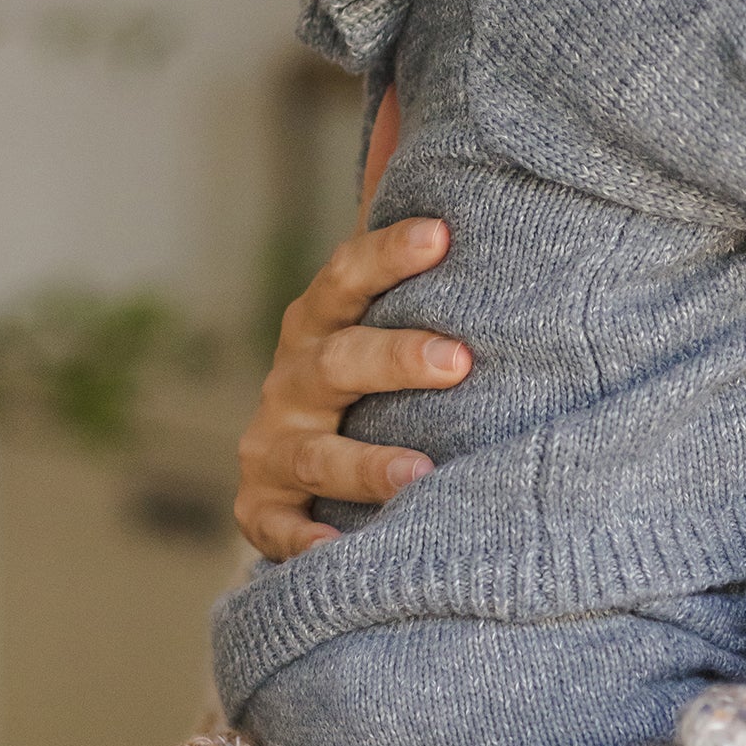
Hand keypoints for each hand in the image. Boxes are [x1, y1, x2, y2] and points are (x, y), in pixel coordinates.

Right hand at [235, 217, 470, 560]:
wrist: (296, 471)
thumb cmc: (372, 384)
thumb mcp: (383, 329)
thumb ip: (427, 279)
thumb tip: (481, 193)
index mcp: (318, 326)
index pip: (345, 278)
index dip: (387, 255)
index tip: (442, 235)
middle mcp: (290, 382)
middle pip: (337, 362)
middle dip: (396, 359)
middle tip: (461, 361)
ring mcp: (273, 447)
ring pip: (315, 455)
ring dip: (365, 463)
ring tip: (422, 472)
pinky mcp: (263, 509)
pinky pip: (279, 530)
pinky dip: (305, 542)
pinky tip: (340, 551)